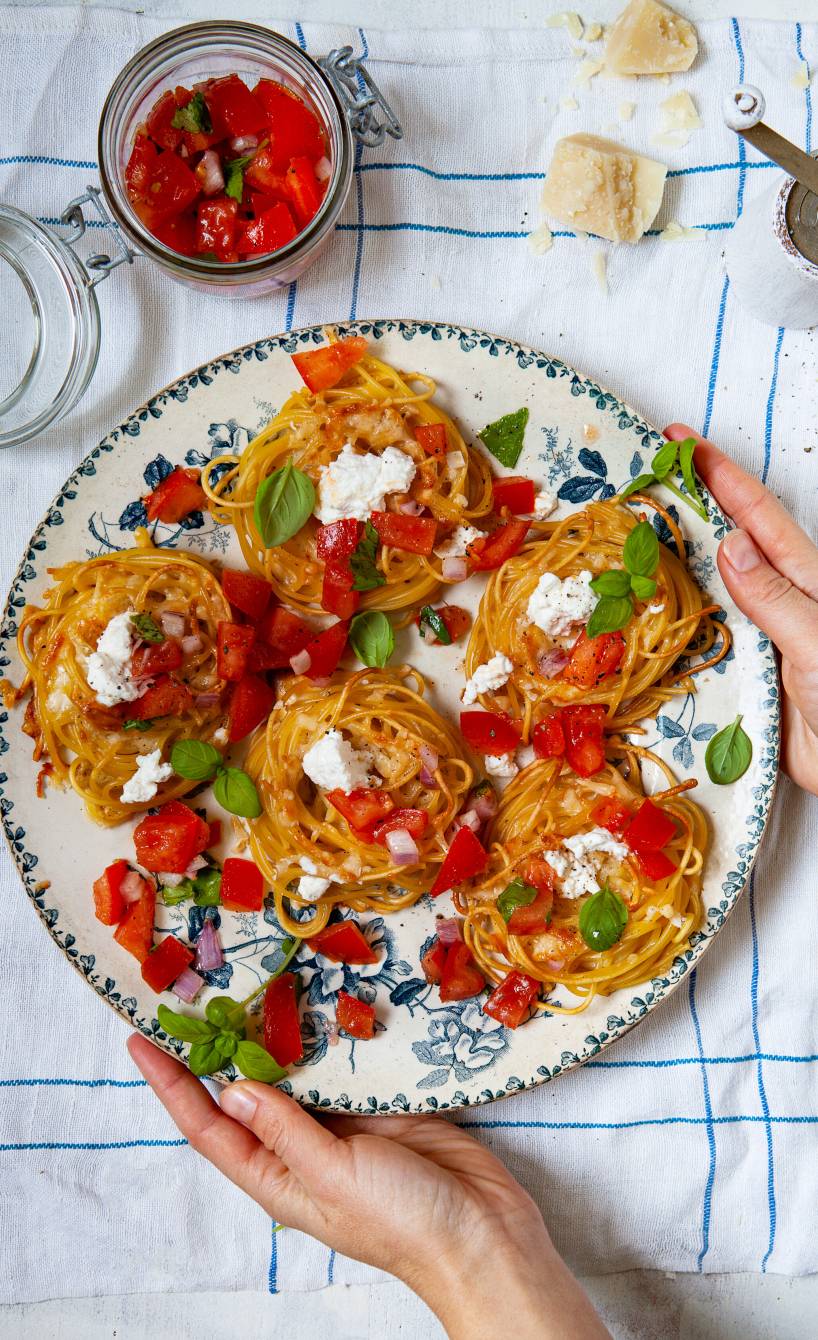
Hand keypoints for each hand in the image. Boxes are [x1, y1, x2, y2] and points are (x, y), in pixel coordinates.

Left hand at [128, 1035, 608, 1339]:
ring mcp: (340, 1123)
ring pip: (294, 1070)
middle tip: (193, 994)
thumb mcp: (333, 1175)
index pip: (208, 1126)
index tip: (142, 1040)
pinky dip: (326, 1034)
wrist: (485, 1234)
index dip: (173, 1084)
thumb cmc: (405, 1222)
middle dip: (217, 1049)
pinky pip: (342, 1062)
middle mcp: (300, 1147)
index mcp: (276, 1176)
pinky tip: (316, 999)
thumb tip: (231, 1088)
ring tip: (243, 984)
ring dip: (271, 1032)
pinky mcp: (378, 1104)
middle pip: (244, 1092)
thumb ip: (285, 1129)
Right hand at [665, 424, 817, 794]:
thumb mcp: (817, 642)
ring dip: (664, 568)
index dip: (719, 476)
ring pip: (702, 594)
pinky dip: (662, 630)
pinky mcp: (738, 681)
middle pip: (723, 545)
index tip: (681, 441)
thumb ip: (775, 597)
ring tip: (621, 541)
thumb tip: (728, 541)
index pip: (756, 516)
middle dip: (684, 508)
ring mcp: (755, 640)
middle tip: (637, 479)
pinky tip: (632, 623)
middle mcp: (775, 603)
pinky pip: (693, 647)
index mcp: (804, 580)